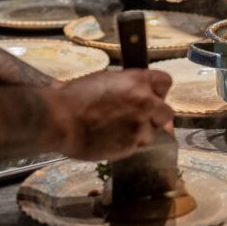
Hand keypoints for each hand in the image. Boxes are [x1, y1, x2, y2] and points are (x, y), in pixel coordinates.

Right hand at [54, 69, 174, 161]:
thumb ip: (127, 86)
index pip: (165, 82)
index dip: (158, 90)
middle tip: (140, 118)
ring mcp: (139, 126)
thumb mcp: (105, 79)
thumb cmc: (75, 97)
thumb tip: (135, 91)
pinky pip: (137, 146)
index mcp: (138, 81)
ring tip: (120, 131)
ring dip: (141, 133)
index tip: (152, 96)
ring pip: (153, 132)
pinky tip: (112, 139)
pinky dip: (128, 144)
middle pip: (167, 112)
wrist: (60, 120)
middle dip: (156, 116)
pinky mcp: (130, 146)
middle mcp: (144, 102)